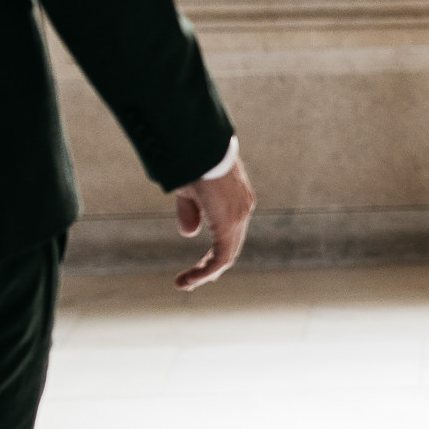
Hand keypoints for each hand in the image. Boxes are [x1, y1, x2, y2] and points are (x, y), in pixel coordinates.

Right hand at [171, 156, 255, 290]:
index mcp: (237, 200)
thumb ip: (191, 212)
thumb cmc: (192, 161)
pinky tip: (188, 279)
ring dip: (205, 273)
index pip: (231, 233)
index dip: (217, 251)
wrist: (199, 145)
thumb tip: (190, 234)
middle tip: (192, 281)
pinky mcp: (230, 223)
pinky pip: (222, 256)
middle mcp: (243, 210)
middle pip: (231, 247)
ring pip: (227, 254)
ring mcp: (240, 216)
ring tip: (185, 284)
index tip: (203, 267)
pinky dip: (205, 271)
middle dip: (211, 267)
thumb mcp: (188, 190)